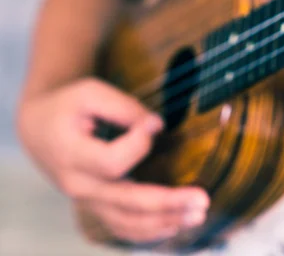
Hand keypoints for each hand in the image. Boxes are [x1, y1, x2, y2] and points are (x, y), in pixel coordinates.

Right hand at [17, 78, 209, 243]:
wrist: (39, 129)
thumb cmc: (67, 107)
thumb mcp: (89, 93)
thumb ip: (124, 108)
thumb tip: (157, 126)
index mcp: (72, 156)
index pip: (112, 162)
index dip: (139, 145)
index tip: (153, 124)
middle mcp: (80, 186)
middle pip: (127, 203)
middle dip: (168, 203)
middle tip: (202, 199)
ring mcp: (88, 201)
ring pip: (128, 223)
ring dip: (166, 221)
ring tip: (198, 214)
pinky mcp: (98, 206)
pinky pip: (125, 227)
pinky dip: (151, 230)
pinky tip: (177, 223)